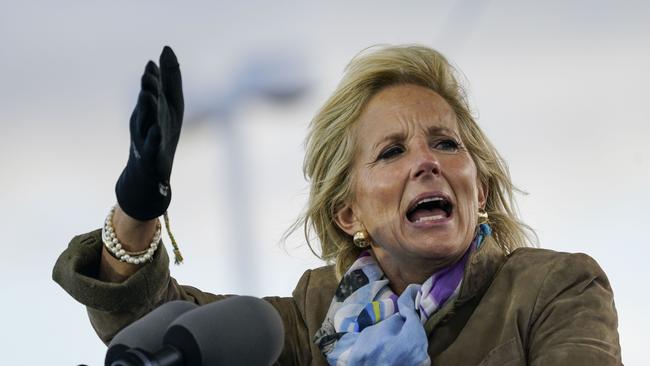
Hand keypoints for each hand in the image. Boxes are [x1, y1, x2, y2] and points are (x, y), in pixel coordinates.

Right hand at [115, 46, 183, 219]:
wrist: (150, 173)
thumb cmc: (161, 133)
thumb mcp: (170, 104)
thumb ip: (170, 78)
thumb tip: (166, 48)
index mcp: (151, 107)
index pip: (151, 88)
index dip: (152, 77)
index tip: (153, 64)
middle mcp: (145, 120)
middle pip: (146, 102)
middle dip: (148, 88)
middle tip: (149, 74)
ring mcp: (145, 138)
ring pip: (145, 121)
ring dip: (147, 107)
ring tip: (149, 95)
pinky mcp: (151, 156)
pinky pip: (152, 146)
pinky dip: (153, 137)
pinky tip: (157, 129)